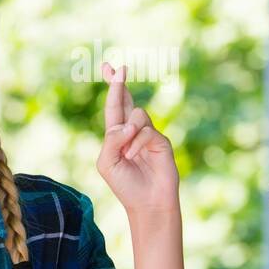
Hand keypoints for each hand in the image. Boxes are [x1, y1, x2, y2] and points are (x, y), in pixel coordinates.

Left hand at [97, 63, 179, 215]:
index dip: (112, 87)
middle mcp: (133, 130)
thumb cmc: (124, 184)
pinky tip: (134, 156)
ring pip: (137, 115)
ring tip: (127, 154)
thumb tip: (127, 123)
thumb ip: (111, 140)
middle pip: (126, 100)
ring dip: (127, 133)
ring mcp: (148, 134)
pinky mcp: (161, 141)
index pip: (114, 106)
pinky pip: (146, 131)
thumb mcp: (107, 162)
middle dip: (119, 83)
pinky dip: (136, 143)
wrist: (147, 202)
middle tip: (118, 67)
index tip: (108, 67)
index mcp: (116, 134)